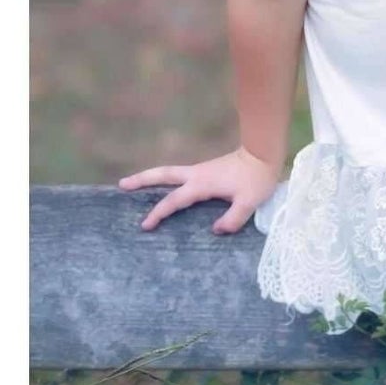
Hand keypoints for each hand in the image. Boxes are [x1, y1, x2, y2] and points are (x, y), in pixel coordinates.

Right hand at [118, 146, 281, 233]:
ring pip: (169, 172)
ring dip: (151, 176)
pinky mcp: (206, 170)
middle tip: (121, 185)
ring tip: (133, 182)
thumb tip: (215, 231)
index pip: (174, 200)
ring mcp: (200, 170)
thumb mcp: (249, 202)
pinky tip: (166, 186)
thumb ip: (233, 219)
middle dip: (142, 180)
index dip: (159, 213)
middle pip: (162, 175)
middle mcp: (196, 174)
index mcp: (202, 184)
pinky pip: (180, 175)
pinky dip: (166, 179)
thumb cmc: (257, 179)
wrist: (264, 154)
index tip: (145, 225)